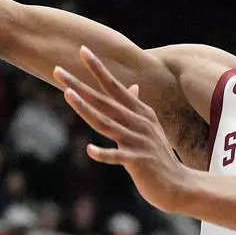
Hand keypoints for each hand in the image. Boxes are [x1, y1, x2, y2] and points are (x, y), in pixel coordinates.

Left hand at [55, 46, 196, 213]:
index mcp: (140, 112)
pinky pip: (117, 156)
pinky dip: (104, 153)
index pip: (114, 86)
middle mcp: (138, 122)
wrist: (178, 184)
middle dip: (80, 84)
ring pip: (106, 122)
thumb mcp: (151, 127)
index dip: (98, 68)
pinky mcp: (138, 161)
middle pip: (103, 100)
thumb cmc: (159, 156)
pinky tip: (89, 150)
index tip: (82, 50)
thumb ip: (138, 106)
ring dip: (86, 109)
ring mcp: (138, 141)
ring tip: (67, 95)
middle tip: (57, 70)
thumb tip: (133, 87)